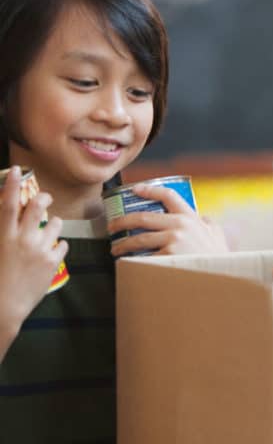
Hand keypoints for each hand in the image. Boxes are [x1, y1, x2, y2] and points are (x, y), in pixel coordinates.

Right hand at [0, 167, 67, 339]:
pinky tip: (49, 253)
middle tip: (44, 199)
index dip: (12, 185)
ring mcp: (39, 249)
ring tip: (45, 234)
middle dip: (43, 198)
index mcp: (3, 236)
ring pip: (55, 223)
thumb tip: (7, 217)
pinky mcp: (53, 261)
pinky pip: (62, 244)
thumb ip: (3, 232)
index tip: (17, 170)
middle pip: (37, 206)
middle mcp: (22, 239)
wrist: (4, 307)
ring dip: (52, 224)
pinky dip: (57, 246)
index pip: (8, 204)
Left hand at [108, 183, 228, 255]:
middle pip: (143, 217)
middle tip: (113, 227)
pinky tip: (127, 264)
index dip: (149, 190)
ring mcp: (173, 241)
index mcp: (191, 217)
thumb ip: (208, 225)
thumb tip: (204, 219)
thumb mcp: (217, 235)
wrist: (221, 276)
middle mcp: (180, 226)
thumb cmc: (217, 257)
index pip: (168, 195)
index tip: (135, 189)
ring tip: (116, 249)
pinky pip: (143, 258)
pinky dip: (132, 262)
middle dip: (122, 221)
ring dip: (122, 244)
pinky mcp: (166, 258)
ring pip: (138, 239)